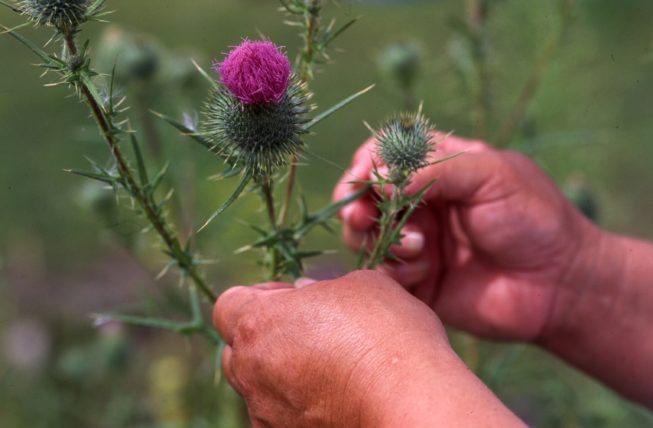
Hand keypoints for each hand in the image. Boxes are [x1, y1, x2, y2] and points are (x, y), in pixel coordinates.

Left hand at [213, 270, 522, 426]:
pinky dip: (298, 403)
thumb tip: (306, 294)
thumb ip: (321, 287)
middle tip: (310, 331)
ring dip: (282, 371)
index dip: (260, 297)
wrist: (411, 401)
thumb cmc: (387, 334)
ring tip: (330, 366)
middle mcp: (252, 371)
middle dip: (265, 336)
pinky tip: (336, 395)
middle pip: (238, 348)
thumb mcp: (360, 286)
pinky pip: (280, 414)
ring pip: (259, 384)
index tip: (294, 299)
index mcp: (259, 323)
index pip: (229, 304)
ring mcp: (266, 412)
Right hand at [333, 134, 596, 341]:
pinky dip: (394, 270)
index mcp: (439, 169)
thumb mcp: (490, 175)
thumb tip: (382, 178)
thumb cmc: (533, 219)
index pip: (384, 155)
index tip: (363, 179)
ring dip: (376, 237)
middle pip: (365, 196)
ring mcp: (417, 241)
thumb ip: (436, 170)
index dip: (366, 164)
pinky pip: (383, 273)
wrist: (558, 284)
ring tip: (415, 246)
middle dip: (356, 203)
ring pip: (366, 235)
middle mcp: (421, 203)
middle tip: (361, 217)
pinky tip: (425, 272)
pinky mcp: (417, 281)